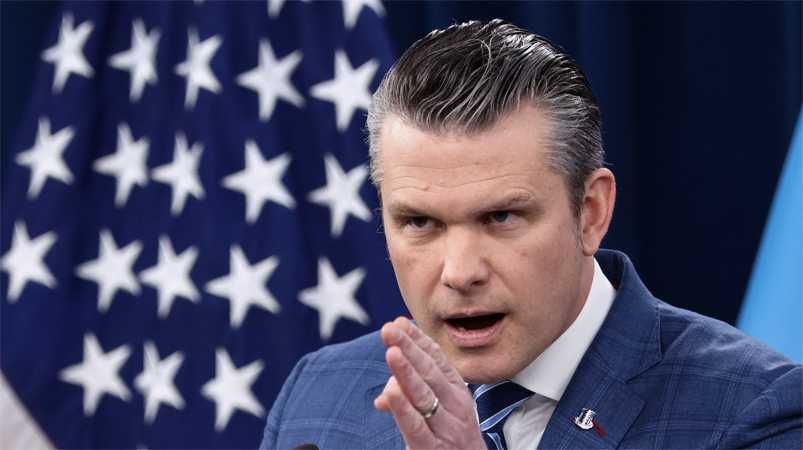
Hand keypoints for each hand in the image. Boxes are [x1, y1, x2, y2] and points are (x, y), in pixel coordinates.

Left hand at [374, 317, 484, 449]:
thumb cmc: (451, 439)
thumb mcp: (439, 412)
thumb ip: (411, 397)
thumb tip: (382, 393)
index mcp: (456, 390)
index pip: (436, 359)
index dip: (418, 339)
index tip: (399, 322)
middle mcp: (455, 405)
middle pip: (429, 371)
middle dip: (408, 348)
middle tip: (388, 329)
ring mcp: (446, 426)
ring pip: (423, 395)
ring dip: (406, 372)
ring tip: (391, 352)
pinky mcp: (432, 448)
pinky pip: (416, 426)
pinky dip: (403, 409)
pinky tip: (390, 394)